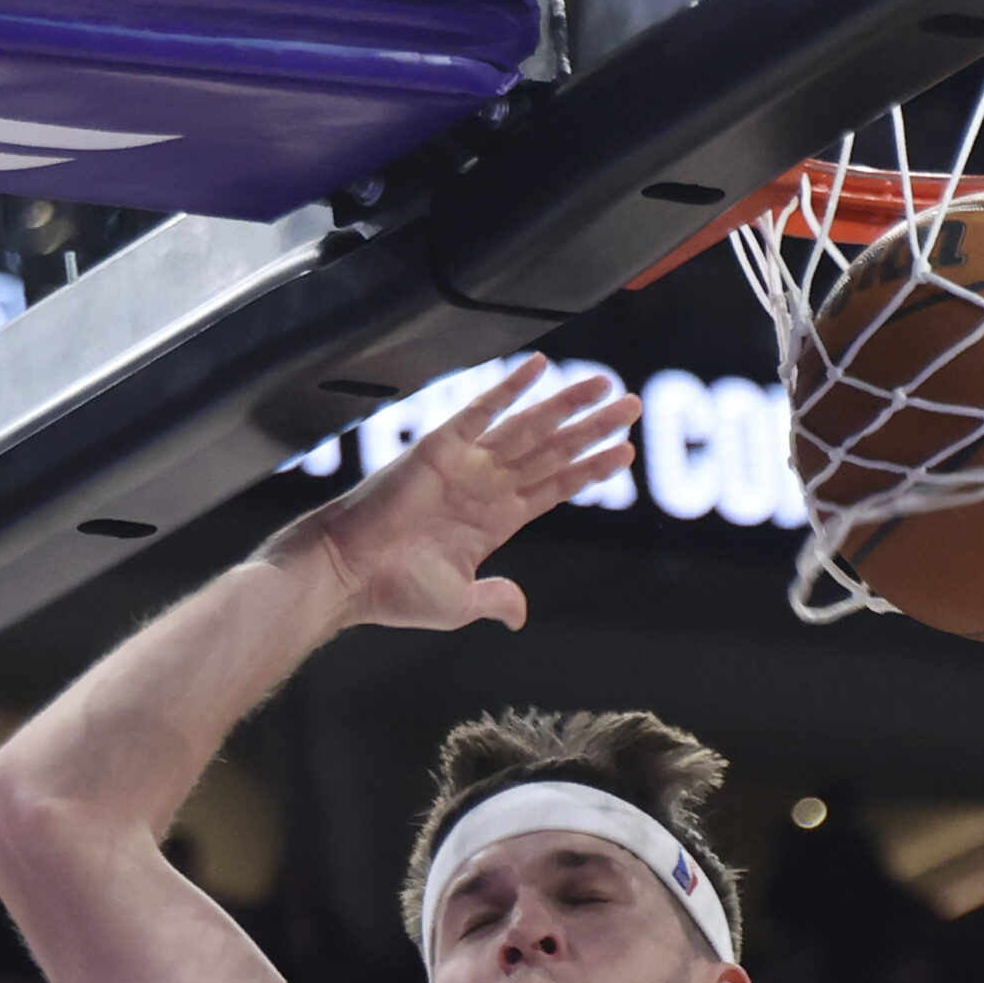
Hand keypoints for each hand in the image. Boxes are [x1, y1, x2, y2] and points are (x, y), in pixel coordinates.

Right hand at [273, 355, 639, 632]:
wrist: (350, 574)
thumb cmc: (395, 592)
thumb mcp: (460, 602)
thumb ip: (495, 598)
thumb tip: (520, 614)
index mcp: (497, 519)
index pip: (556, 485)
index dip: (592, 468)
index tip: (626, 451)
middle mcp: (487, 485)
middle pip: (553, 449)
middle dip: (593, 428)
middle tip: (634, 404)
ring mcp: (467, 463)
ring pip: (530, 428)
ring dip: (569, 406)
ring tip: (608, 388)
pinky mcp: (440, 447)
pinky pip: (481, 410)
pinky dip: (510, 388)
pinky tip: (541, 368)